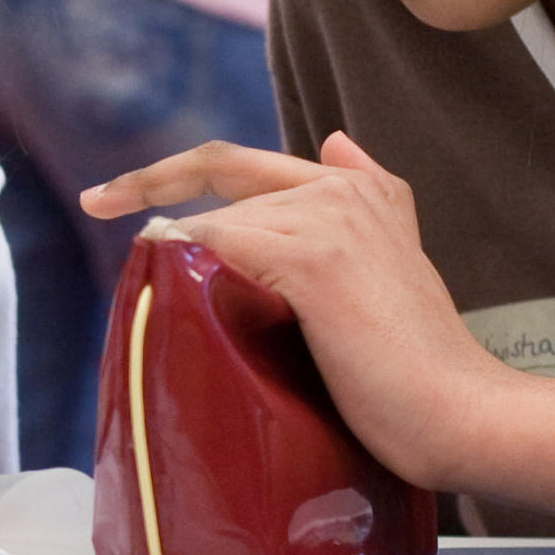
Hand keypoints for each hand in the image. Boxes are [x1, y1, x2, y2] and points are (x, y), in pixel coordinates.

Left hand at [77, 132, 509, 485]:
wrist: (459, 412)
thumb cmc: (414, 371)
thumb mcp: (389, 271)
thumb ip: (359, 213)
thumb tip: (335, 142)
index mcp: (365, 188)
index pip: (247, 161)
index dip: (174, 169)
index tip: (112, 193)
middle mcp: (348, 187)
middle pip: (224, 179)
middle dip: (154, 192)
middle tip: (96, 204)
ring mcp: (331, 218)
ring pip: (218, 219)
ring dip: (177, 252)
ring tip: (154, 293)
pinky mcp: (313, 258)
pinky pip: (217, 243)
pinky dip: (184, 261)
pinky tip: (168, 278)